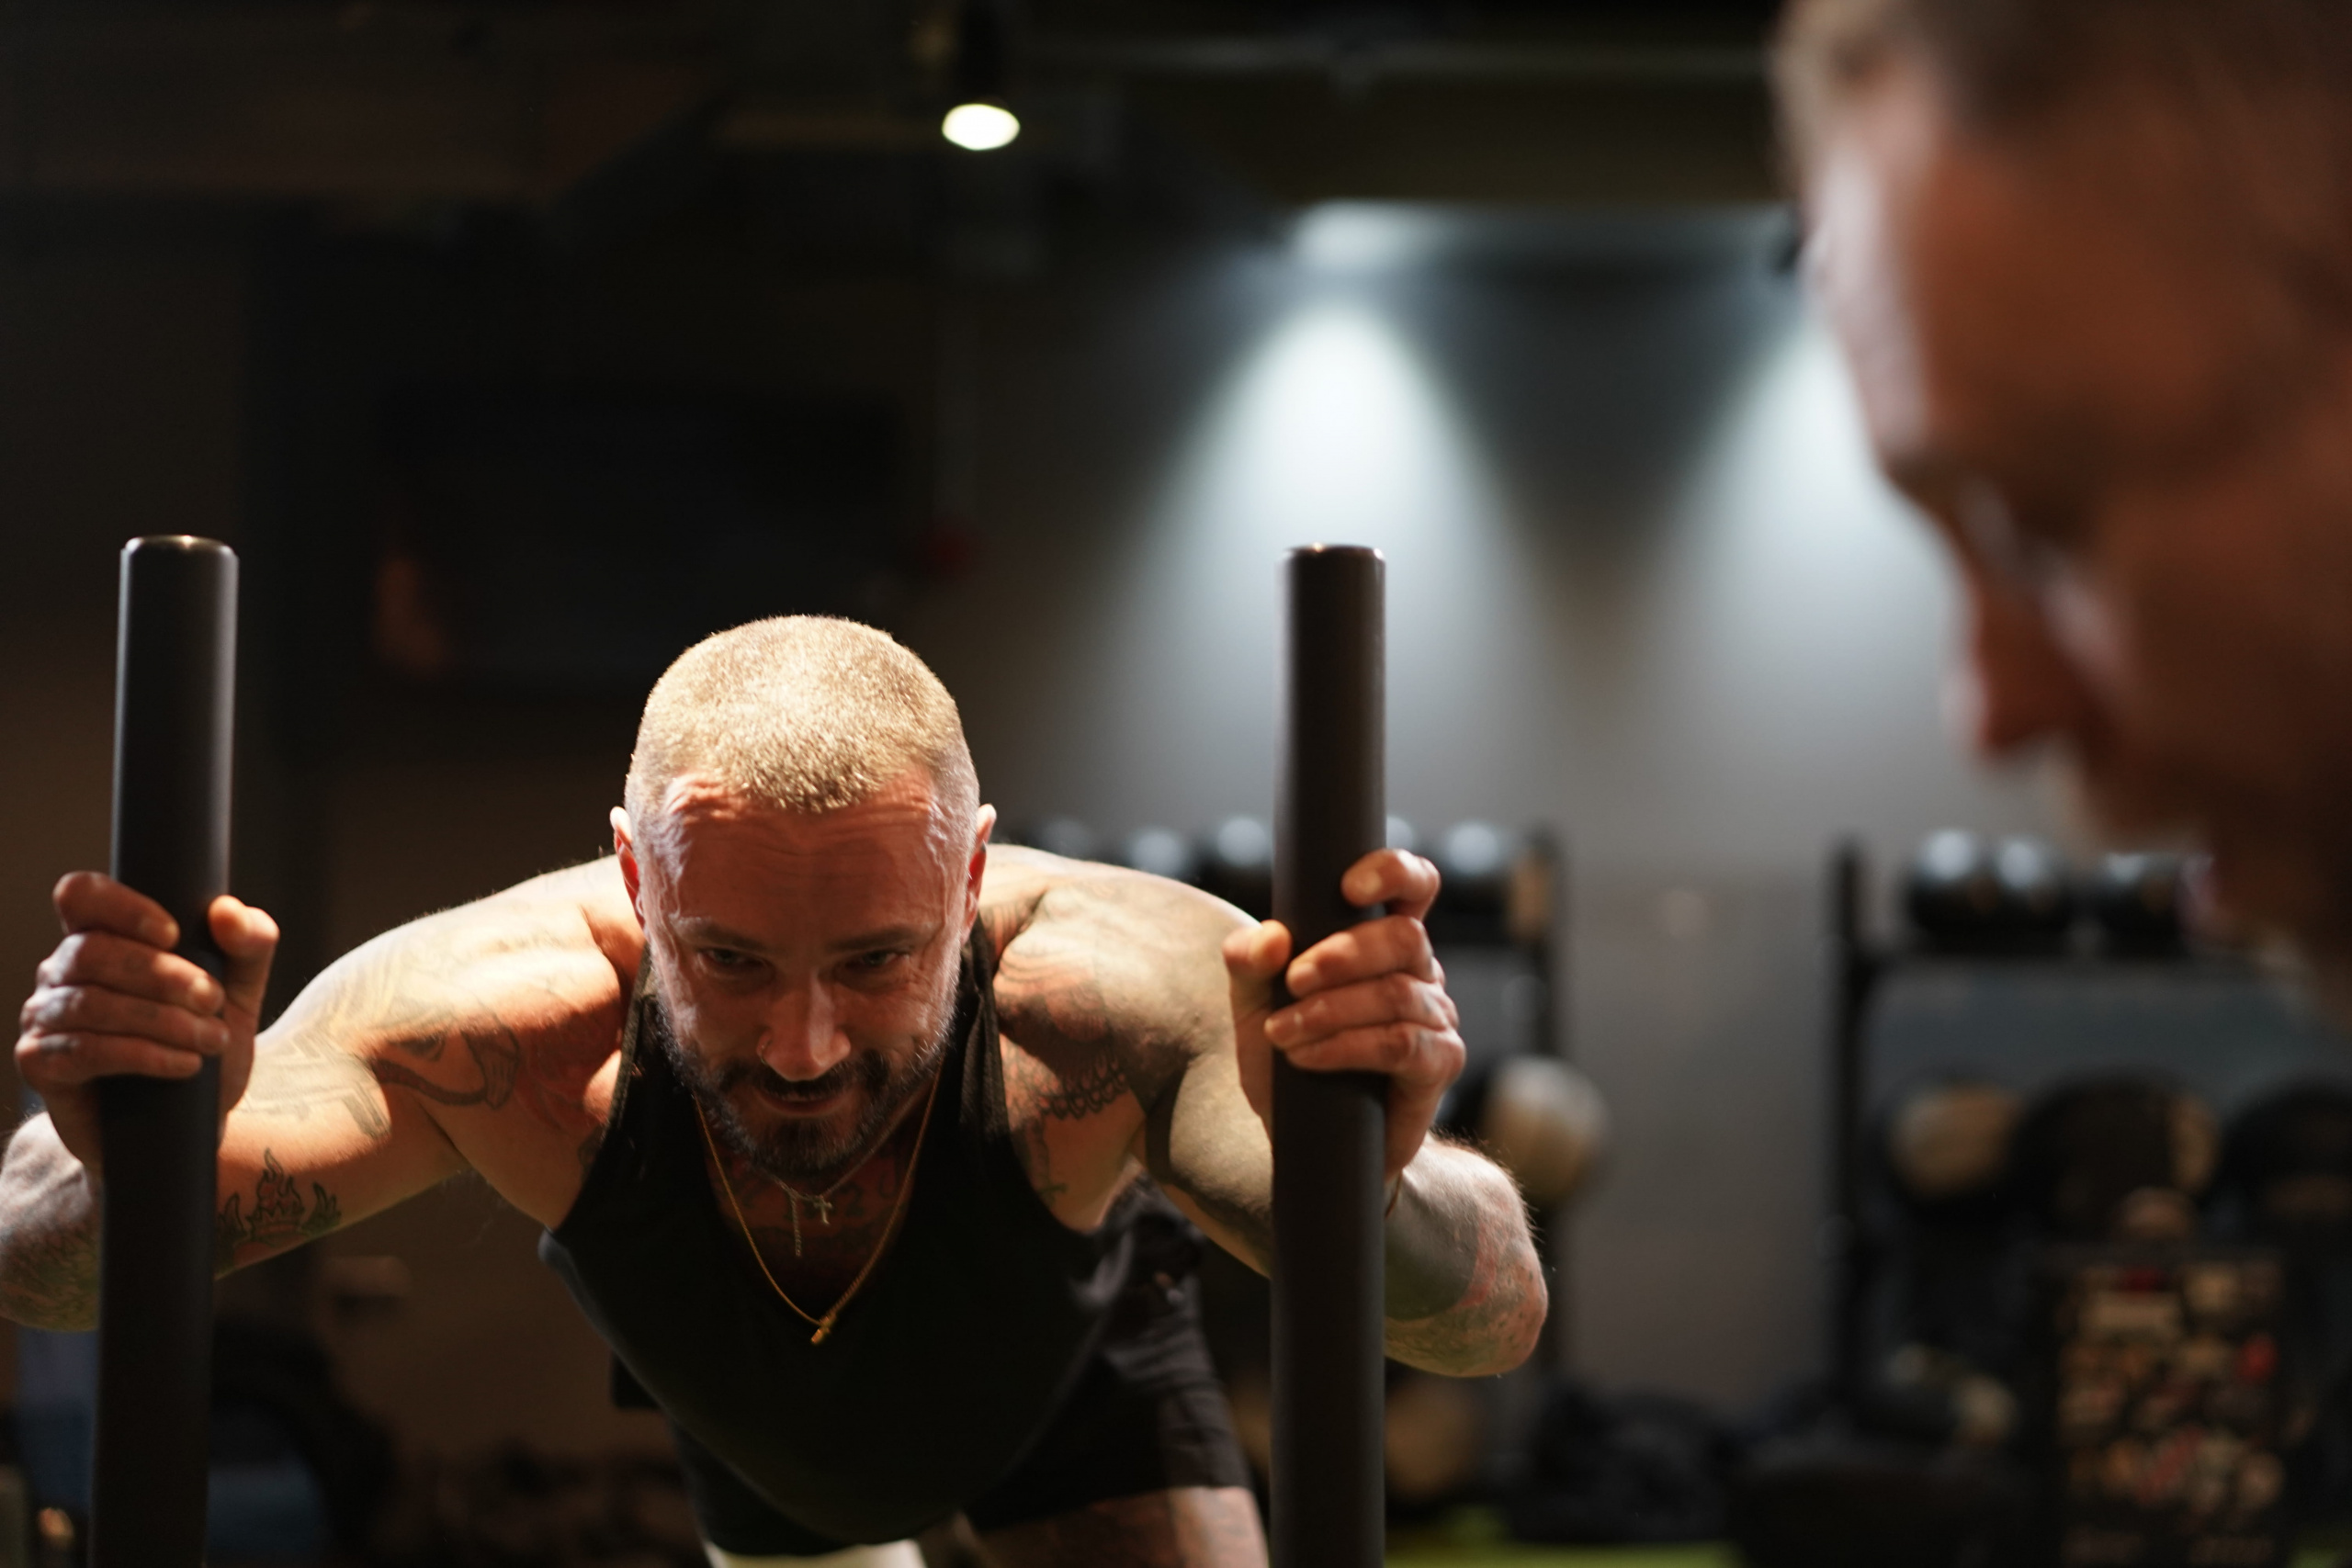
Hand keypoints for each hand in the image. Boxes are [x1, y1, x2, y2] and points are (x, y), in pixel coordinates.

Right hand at [16, 873, 278, 1175]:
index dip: (121, 906)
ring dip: (162, 1020)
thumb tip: (228, 911)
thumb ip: (249, 945)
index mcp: (101, 937)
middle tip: (213, 1001)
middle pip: (92, 951)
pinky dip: (143, 1055)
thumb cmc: (205, 1043)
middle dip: (162, 975)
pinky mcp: (41, 1064)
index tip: (174, 933)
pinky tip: (184, 1065)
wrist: (186, 1124)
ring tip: (212, 1040)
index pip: (81, 896)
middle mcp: (62, 972)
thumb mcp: (241, 991)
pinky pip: (84, 1050)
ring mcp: (45, 1017)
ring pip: (90, 1003)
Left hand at [1222, 849, 1462, 1180]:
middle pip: (1404, 937)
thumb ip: (1249, 962)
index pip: (1414, 886)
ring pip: (1397, 995)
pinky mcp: (1439, 1064)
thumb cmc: (1287, 1058)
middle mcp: (1420, 970)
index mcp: (1383, 940)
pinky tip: (1307, 1057)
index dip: (1394, 872)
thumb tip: (1272, 938)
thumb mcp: (1253, 1004)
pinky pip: (1401, 1044)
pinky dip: (1346, 1047)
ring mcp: (1437, 1017)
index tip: (1349, 887)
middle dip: (1343, 954)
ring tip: (1282, 1033)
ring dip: (1330, 1011)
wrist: (1309, 1139)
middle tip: (1293, 982)